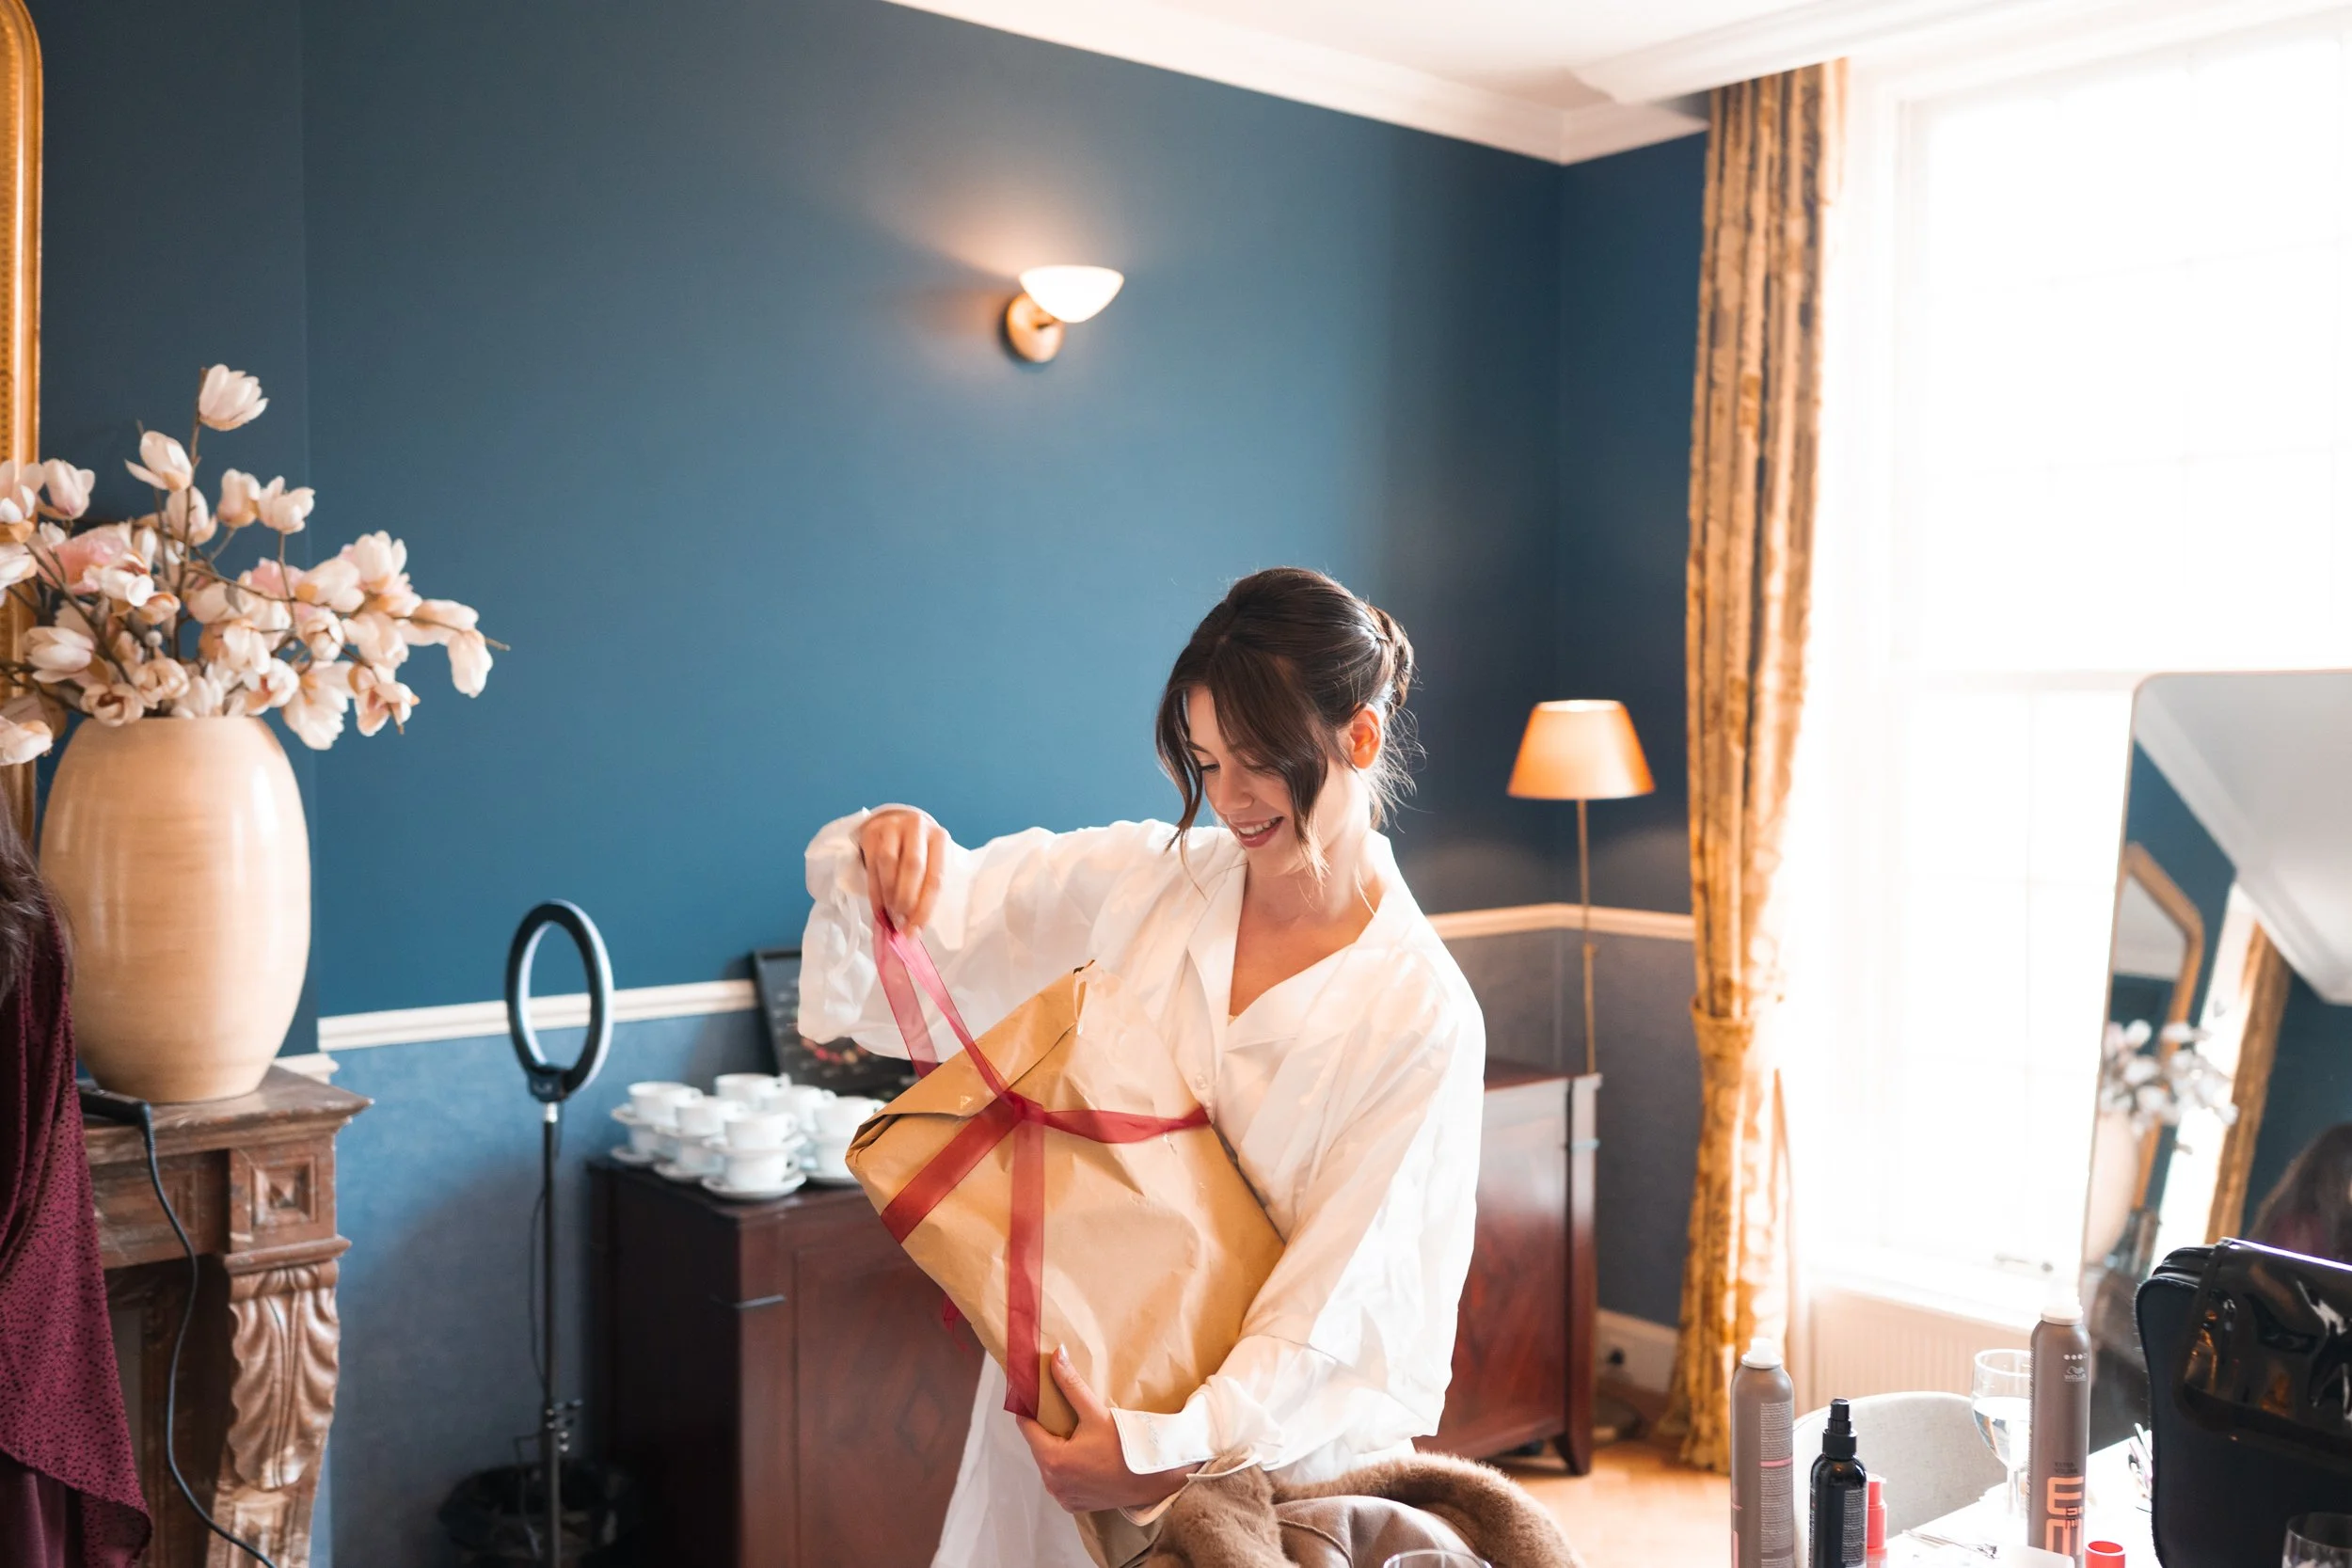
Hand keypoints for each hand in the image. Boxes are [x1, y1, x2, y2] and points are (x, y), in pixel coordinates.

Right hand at [858, 807, 949, 931]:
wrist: (895, 825)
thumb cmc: (918, 852)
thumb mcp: (930, 864)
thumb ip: (925, 891)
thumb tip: (913, 928)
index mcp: (939, 838)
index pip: (935, 877)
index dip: (925, 907)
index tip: (915, 930)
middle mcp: (917, 827)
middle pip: (912, 866)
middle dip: (906, 899)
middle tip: (900, 921)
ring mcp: (893, 826)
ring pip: (888, 862)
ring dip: (889, 893)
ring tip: (890, 913)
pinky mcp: (872, 832)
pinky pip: (871, 865)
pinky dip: (875, 891)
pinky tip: (878, 906)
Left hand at [1017, 1347, 1192, 1514]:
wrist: (1152, 1479)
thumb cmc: (1125, 1447)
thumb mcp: (1095, 1414)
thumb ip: (1070, 1385)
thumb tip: (1056, 1356)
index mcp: (1052, 1460)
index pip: (1026, 1427)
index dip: (1030, 1408)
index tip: (1035, 1395)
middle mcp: (1052, 1483)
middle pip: (1038, 1445)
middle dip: (1047, 1427)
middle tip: (1061, 1409)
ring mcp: (1063, 1496)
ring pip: (1049, 1463)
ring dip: (1056, 1448)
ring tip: (1074, 1431)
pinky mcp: (1073, 1504)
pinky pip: (1061, 1480)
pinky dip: (1067, 1467)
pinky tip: (1082, 1454)